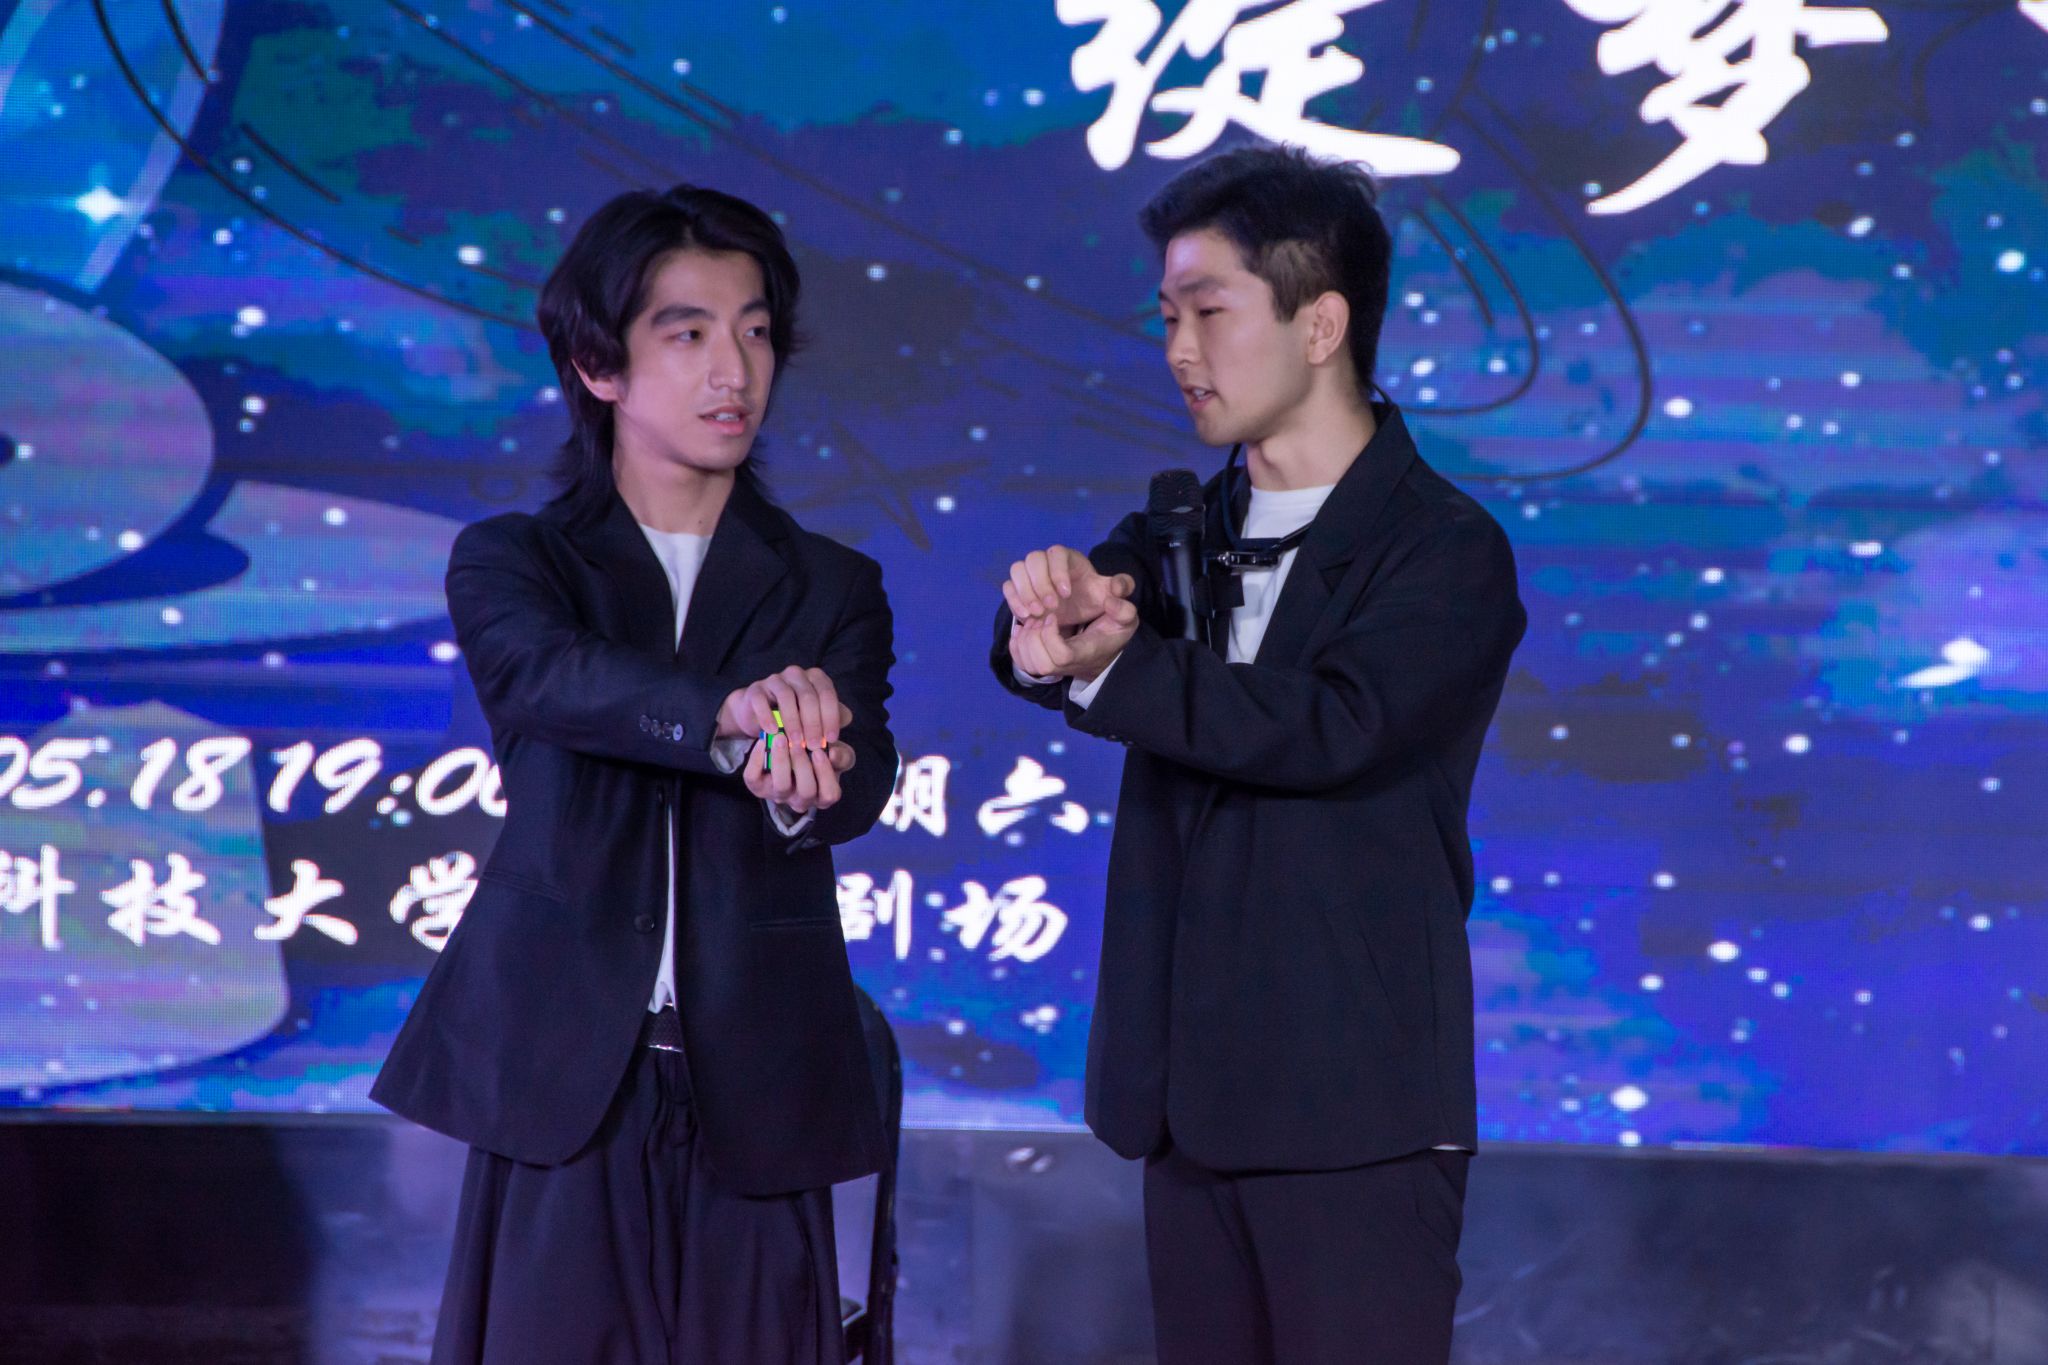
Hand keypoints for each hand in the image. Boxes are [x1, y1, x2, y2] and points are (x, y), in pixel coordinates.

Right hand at [717, 667, 851, 751]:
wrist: (759, 715)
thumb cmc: (795, 717)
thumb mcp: (817, 718)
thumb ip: (834, 717)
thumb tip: (847, 717)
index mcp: (815, 678)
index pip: (827, 694)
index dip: (831, 717)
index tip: (831, 739)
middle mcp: (796, 674)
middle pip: (808, 696)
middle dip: (813, 724)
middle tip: (814, 746)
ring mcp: (775, 679)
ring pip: (787, 697)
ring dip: (793, 721)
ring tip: (796, 742)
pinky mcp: (755, 689)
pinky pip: (761, 700)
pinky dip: (767, 716)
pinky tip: (773, 732)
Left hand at [743, 735, 856, 813]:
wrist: (789, 746)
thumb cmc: (817, 752)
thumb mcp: (835, 752)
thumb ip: (842, 754)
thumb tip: (833, 754)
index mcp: (823, 794)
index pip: (830, 794)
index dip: (826, 774)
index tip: (819, 751)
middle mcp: (801, 800)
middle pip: (806, 792)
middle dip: (803, 766)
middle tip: (798, 743)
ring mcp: (779, 795)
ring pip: (781, 786)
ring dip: (781, 761)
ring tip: (780, 739)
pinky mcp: (758, 786)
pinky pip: (753, 778)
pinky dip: (756, 759)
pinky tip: (762, 741)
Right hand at [1002, 546, 1134, 627]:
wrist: (1079, 613)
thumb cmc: (1093, 599)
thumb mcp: (1112, 594)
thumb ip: (1123, 587)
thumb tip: (1117, 587)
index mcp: (1068, 557)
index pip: (1057, 553)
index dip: (1058, 571)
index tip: (1066, 594)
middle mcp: (1046, 561)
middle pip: (1033, 559)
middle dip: (1040, 584)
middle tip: (1051, 607)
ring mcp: (1030, 575)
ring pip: (1017, 570)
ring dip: (1025, 592)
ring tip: (1037, 613)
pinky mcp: (1019, 589)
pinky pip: (1008, 587)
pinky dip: (1014, 600)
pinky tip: (1026, 617)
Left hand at [1009, 594, 1138, 683]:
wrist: (1104, 651)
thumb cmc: (1112, 632)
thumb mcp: (1125, 620)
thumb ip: (1123, 610)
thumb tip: (1110, 602)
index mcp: (1085, 653)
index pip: (1061, 656)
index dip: (1051, 636)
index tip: (1054, 615)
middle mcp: (1067, 666)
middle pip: (1041, 665)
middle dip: (1035, 638)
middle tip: (1040, 617)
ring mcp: (1053, 669)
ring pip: (1028, 664)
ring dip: (1025, 639)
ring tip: (1033, 621)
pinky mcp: (1042, 665)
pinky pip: (1021, 662)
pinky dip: (1016, 644)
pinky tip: (1023, 628)